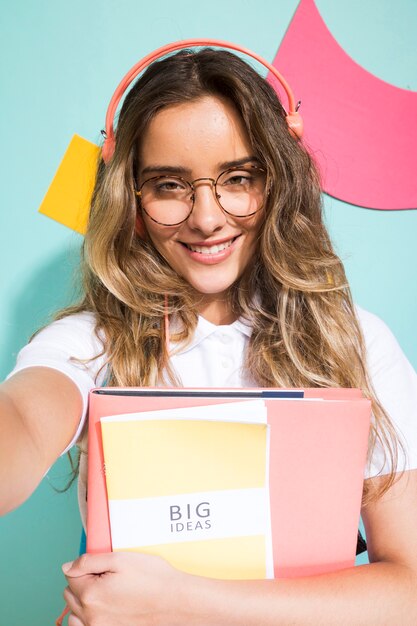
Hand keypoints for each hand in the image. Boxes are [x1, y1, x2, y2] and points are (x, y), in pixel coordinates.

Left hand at [62, 551, 195, 625]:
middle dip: (82, 582)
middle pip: (70, 595)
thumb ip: (89, 561)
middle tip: (105, 576)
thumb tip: (68, 566)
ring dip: (82, 602)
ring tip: (103, 593)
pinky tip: (103, 609)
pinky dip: (88, 619)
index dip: (86, 566)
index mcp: (91, 594)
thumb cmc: (152, 578)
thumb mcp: (120, 559)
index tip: (101, 565)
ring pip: (75, 615)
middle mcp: (91, 616)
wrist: (175, 600)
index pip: (71, 576)